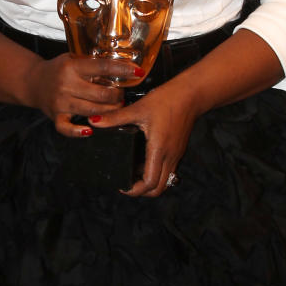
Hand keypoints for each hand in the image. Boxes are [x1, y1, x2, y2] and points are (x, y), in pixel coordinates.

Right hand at [23, 53, 137, 137]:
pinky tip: (90, 130)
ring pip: (92, 111)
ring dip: (108, 111)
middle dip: (117, 95)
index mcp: (72, 67)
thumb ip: (92, 64)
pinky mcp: (56, 116)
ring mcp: (61, 102)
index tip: (138, 72)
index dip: (122, 70)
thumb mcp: (73, 59)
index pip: (103, 67)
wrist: (33, 81)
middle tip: (121, 94)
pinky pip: (67, 129)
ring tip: (115, 107)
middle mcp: (66, 84)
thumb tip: (122, 67)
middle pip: (101, 94)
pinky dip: (78, 131)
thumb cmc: (58, 70)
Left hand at [95, 79, 198, 196]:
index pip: (149, 183)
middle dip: (142, 191)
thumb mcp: (138, 109)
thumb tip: (94, 122)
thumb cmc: (167, 100)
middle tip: (127, 184)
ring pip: (164, 181)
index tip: (122, 187)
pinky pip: (168, 170)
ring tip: (134, 173)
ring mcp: (176, 155)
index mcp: (158, 150)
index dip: (135, 190)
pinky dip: (156, 172)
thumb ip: (115, 118)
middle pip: (158, 188)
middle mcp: (169, 156)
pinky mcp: (178, 150)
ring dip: (150, 183)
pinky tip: (144, 160)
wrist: (191, 94)